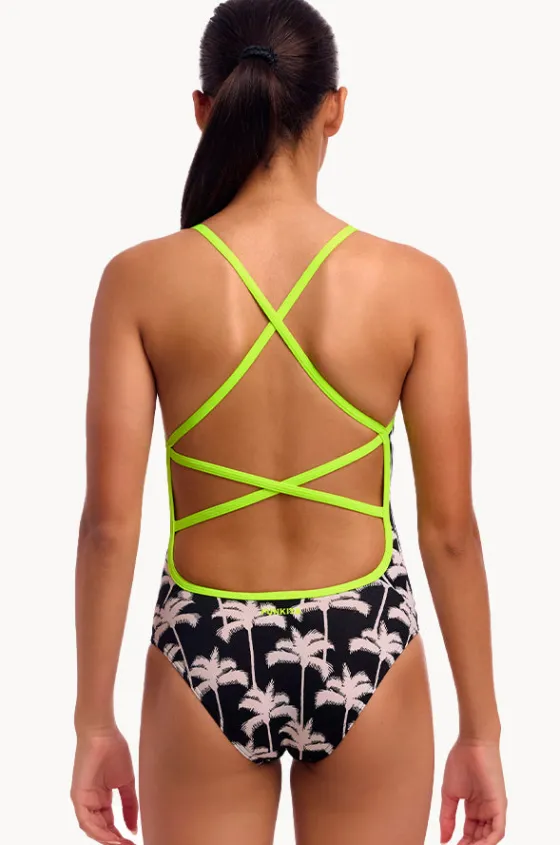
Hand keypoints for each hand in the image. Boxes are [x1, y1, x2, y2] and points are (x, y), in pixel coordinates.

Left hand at [71, 727, 138, 843]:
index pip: (110, 824)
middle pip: (101, 829)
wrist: (104, 733)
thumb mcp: (126, 782)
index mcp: (101, 798)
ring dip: (106, 839)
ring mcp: (83, 800)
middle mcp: (90, 802)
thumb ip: (130, 805)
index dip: (120, 835)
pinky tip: (109, 837)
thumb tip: (134, 827)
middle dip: (114, 841)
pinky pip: (84, 820)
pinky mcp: (77, 796)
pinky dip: (96, 831)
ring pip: (92, 828)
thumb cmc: (114, 750)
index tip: (133, 842)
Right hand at [440, 738, 505, 844]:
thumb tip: (443, 839)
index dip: (461, 844)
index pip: (470, 833)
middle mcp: (486, 811)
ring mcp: (494, 808)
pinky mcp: (500, 805)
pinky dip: (489, 842)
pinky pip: (498, 830)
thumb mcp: (449, 794)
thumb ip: (447, 817)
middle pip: (480, 838)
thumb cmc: (460, 762)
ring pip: (490, 837)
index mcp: (474, 807)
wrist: (471, 743)